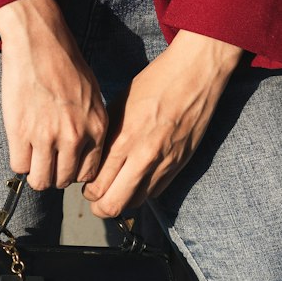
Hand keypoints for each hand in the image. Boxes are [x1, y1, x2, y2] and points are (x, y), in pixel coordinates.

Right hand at [0, 0, 107, 191]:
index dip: (73, 170)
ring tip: (32, 155)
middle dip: (53, 173)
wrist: (38, 39)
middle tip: (45, 158)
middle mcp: (75, 136)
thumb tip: (81, 150)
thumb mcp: (92, 94)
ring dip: (35, 171)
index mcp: (96, 127)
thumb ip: (90, 125)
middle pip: (63, 180)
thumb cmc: (65, 61)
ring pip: (41, 180)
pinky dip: (19, 159)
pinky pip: (19, 166)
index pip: (88, 174)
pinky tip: (20, 143)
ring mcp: (47, 136)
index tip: (64, 162)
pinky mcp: (21, 132)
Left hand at [81, 30, 241, 218]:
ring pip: (135, 203)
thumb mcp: (121, 103)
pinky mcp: (180, 164)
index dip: (87, 190)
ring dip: (122, 199)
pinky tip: (138, 176)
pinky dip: (143, 190)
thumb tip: (94, 157)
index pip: (97, 186)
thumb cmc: (155, 82)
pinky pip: (155, 192)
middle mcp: (143, 157)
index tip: (87, 183)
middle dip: (99, 205)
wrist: (194, 75)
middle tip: (96, 195)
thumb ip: (108, 135)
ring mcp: (164, 164)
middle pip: (112, 206)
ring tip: (117, 186)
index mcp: (124, 139)